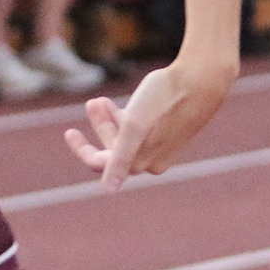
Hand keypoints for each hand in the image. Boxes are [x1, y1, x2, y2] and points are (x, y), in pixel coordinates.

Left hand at [65, 57, 233, 190]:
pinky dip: (125, 118)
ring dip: (110, 120)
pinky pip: (140, 132)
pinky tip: (117, 104)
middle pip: (113, 147)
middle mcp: (152, 160)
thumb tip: (108, 190)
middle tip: (93, 102)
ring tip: (100, 101)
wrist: (200, 80)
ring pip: (126, 137)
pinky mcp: (170, 133)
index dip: (82, 149)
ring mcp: (162, 147)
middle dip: (100, 125)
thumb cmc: (164, 99)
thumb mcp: (135, 126)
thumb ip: (119, 158)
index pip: (100, 163)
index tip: (68, 133)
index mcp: (140, 161)